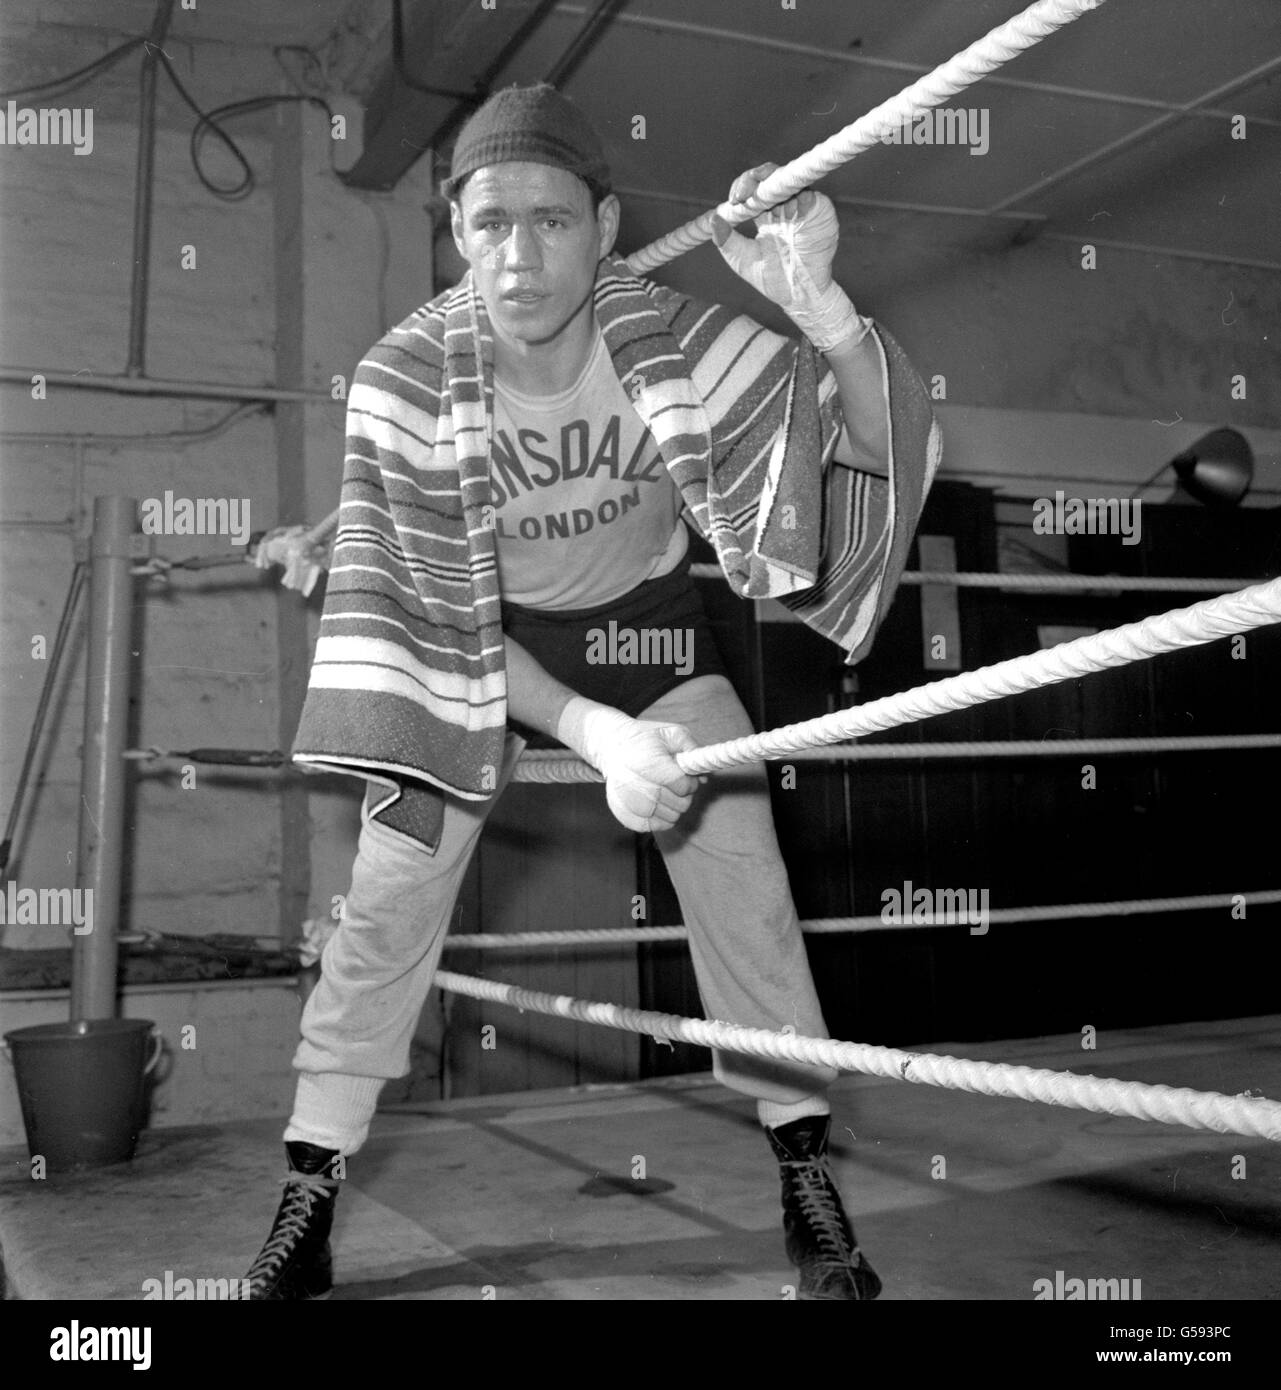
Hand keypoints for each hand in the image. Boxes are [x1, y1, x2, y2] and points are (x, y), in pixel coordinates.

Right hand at [557, 697, 699, 832]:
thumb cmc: (646, 739)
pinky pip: (651, 827)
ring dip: (674, 808)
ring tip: (666, 793)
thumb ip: (692, 749)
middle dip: (684, 796)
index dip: (690, 784)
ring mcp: (627, 801)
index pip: (682, 785)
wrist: (612, 745)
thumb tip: (703, 776)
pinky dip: (661, 820)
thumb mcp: (671, 733)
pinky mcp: (622, 813)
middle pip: (678, 805)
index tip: (686, 778)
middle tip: (676, 785)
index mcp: (649, 763)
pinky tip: (658, 805)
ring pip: (668, 818)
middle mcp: (635, 784)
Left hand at [711, 163, 866, 352]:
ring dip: (777, 187)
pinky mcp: (821, 214)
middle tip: (746, 191)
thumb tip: (713, 219)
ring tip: (766, 200)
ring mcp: (803, 209)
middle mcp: (785, 207)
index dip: (743, 186)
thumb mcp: (742, 260)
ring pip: (791, 182)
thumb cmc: (771, 280)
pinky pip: (814, 198)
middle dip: (757, 178)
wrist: (798, 297)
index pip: (754, 188)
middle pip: (772, 178)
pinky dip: (803, 199)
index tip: (734, 199)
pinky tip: (793, 208)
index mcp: (766, 214)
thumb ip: (727, 240)